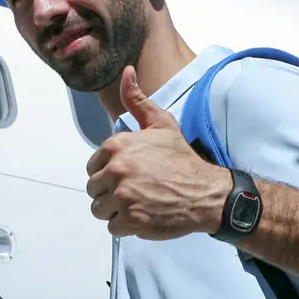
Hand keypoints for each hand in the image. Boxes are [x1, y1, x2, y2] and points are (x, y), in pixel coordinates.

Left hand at [85, 66, 231, 239]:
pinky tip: (144, 214)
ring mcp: (122, 197)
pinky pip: (112, 226)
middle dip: (111, 192)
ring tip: (139, 202)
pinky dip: (126, 225)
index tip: (130, 174)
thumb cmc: (182, 158)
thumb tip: (126, 71)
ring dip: (116, 209)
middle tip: (137, 190)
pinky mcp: (130, 220)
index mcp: (117, 146)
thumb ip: (137, 100)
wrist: (206, 191)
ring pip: (100, 208)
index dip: (110, 172)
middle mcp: (116, 170)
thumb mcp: (161, 124)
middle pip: (94, 188)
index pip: (93, 166)